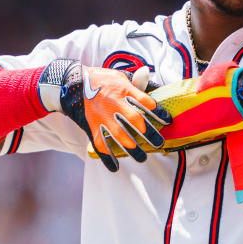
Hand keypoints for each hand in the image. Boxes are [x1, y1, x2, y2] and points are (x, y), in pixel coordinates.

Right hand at [40, 60, 171, 171]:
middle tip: (159, 144)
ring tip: (142, 158)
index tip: (168, 121)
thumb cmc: (102, 80)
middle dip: (149, 134)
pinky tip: (115, 167)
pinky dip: (107, 157)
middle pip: (135, 120)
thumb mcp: (121, 76)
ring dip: (132, 149)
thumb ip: (138, 83)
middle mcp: (114, 104)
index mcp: (124, 90)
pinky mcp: (93, 126)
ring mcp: (103, 117)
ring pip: (120, 136)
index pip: (146, 102)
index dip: (159, 113)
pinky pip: (100, 144)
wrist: (74, 83)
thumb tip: (155, 85)